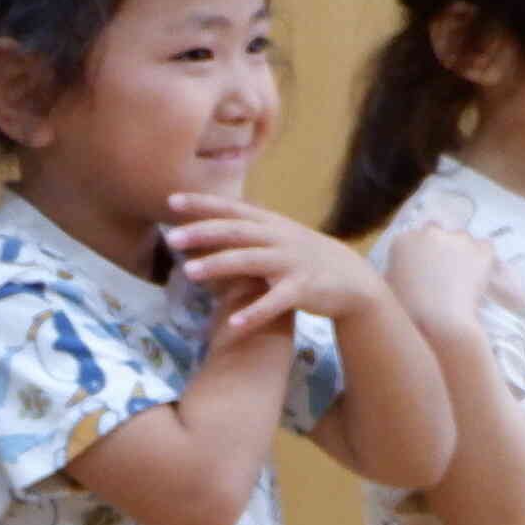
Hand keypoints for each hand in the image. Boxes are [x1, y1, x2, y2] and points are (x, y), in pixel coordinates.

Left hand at [163, 194, 382, 335]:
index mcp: (269, 224)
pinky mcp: (303, 289)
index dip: (203, 204)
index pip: (231, 209)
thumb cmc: (303, 258)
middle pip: (236, 233)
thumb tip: (204, 228)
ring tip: (188, 272)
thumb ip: (245, 231)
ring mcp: (291, 263)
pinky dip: (254, 313)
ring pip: (250, 261)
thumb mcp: (277, 237)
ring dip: (219, 265)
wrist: (353, 280)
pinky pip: (275, 302)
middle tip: (171, 238)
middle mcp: (278, 238)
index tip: (171, 201)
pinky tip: (233, 324)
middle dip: (203, 233)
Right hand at [383, 222, 498, 327]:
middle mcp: (430, 232)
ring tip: (462, 277)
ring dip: (460, 252)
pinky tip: (478, 274)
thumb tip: (407, 270)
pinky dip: (483, 258)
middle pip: (437, 232)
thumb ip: (398, 270)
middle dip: (439, 248)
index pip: (413, 238)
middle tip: (441, 272)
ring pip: (462, 239)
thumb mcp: (388, 287)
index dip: (419, 254)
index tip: (422, 269)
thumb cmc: (405, 312)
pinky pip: (485, 247)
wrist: (436, 322)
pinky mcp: (481, 249)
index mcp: (403, 241)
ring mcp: (458, 239)